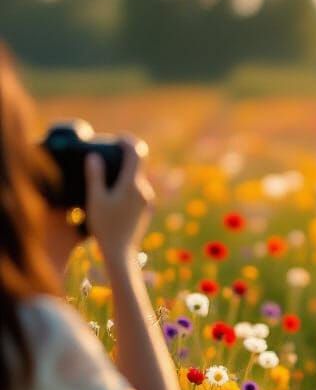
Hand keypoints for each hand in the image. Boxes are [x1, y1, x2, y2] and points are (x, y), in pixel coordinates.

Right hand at [84, 135, 153, 259]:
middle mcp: (144, 190)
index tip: (119, 138)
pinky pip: (138, 189)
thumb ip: (95, 176)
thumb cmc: (105, 226)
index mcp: (132, 185)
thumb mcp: (95, 199)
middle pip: (137, 165)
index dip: (128, 141)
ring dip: (125, 172)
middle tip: (109, 153)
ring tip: (108, 172)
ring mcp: (147, 200)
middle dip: (125, 156)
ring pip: (137, 178)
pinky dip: (128, 184)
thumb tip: (94, 157)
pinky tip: (114, 190)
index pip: (136, 153)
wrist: (121, 251)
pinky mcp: (146, 208)